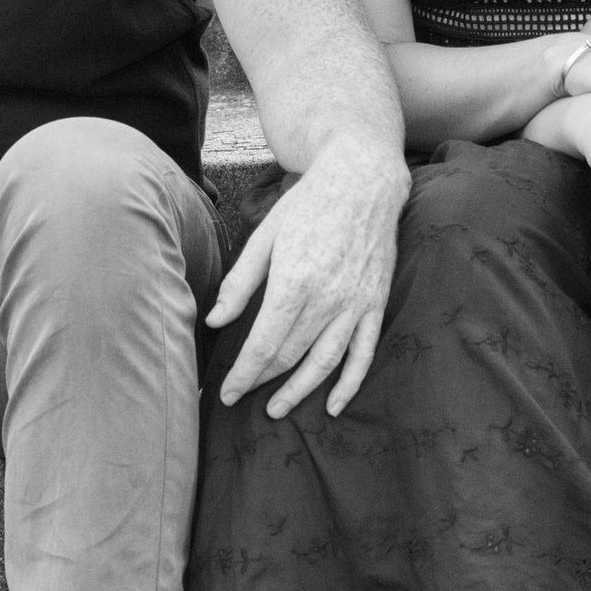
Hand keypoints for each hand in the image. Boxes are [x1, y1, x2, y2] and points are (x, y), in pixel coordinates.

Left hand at [207, 137, 408, 419]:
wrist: (362, 181)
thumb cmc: (307, 205)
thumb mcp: (264, 236)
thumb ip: (240, 284)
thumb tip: (216, 322)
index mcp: (294, 282)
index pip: (263, 345)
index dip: (242, 374)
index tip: (225, 392)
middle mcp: (327, 299)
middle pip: (289, 356)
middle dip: (262, 382)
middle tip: (242, 397)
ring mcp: (355, 304)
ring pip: (325, 363)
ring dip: (299, 391)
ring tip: (276, 410)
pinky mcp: (375, 304)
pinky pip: (364, 354)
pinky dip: (350, 384)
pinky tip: (333, 406)